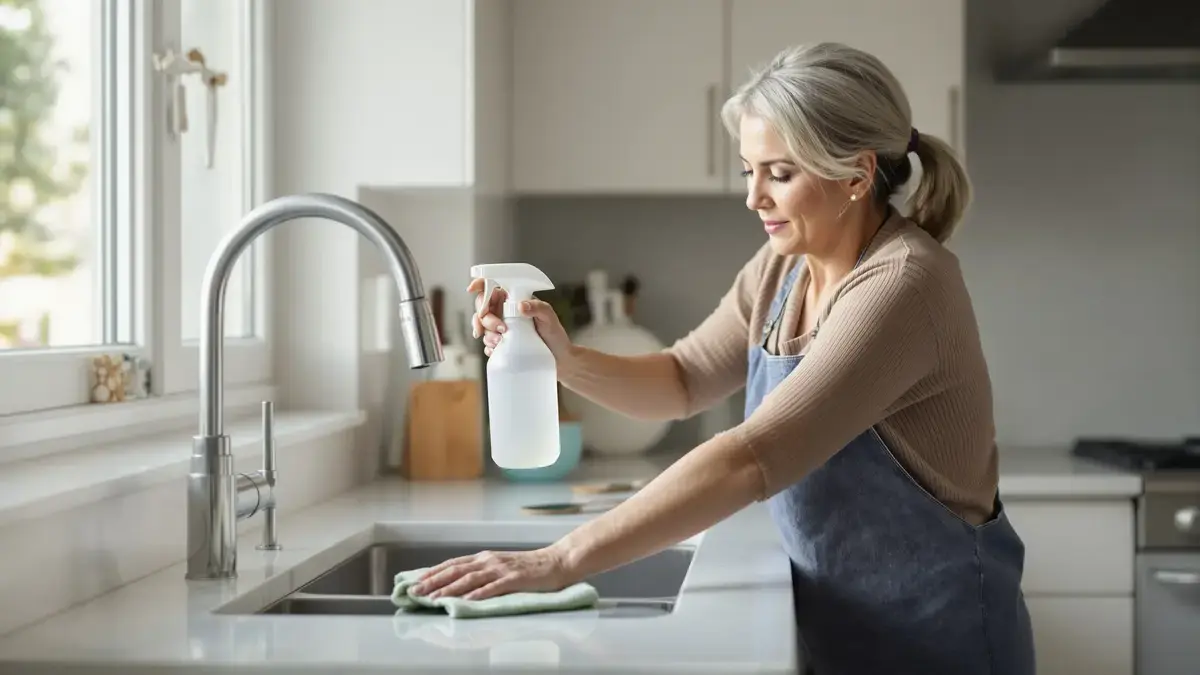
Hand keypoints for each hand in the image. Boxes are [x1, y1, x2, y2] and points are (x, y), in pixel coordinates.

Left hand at [410, 546, 575, 600]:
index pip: (453, 564)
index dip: (433, 572)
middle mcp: (489, 560)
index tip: (416, 580)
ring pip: (470, 578)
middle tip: (417, 590)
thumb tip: (459, 583)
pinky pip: (494, 586)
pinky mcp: (515, 578)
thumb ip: (482, 573)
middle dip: (434, 580)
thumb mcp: (500, 566)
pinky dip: (479, 593)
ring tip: (435, 597)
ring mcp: (502, 569)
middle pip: (456, 570)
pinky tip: (468, 600)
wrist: (556, 562)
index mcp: (485, 557)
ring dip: (450, 588)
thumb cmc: (529, 567)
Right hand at [467, 277, 572, 359]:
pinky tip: (498, 349)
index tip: (472, 289)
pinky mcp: (500, 342)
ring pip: (481, 326)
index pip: (493, 287)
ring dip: (487, 334)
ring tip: (501, 341)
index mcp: (514, 300)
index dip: (480, 285)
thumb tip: (521, 305)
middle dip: (485, 319)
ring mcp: (501, 327)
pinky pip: (485, 342)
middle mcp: (505, 311)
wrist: (558, 359)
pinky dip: (489, 346)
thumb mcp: (549, 318)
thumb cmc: (555, 335)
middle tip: (501, 329)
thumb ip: (538, 308)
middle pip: (482, 308)